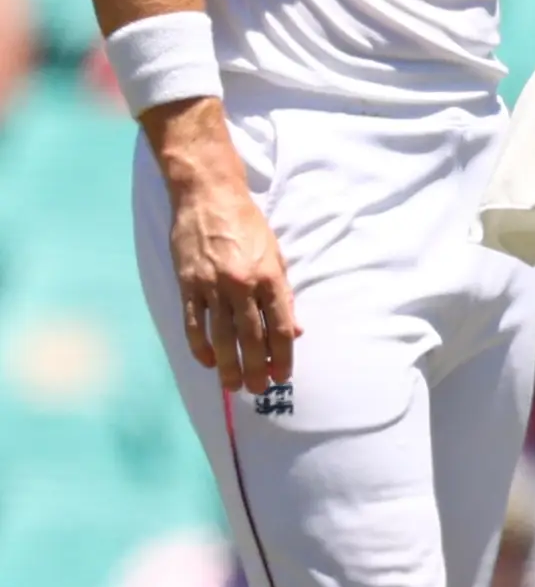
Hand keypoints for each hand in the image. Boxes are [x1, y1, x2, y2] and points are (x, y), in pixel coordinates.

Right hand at [154, 104, 294, 390]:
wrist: (208, 196)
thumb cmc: (247, 226)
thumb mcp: (275, 256)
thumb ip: (283, 296)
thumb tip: (294, 332)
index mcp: (269, 278)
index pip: (280, 326)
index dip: (283, 355)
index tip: (283, 375)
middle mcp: (242, 285)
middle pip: (251, 337)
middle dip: (256, 368)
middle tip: (258, 390)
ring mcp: (212, 286)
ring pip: (222, 336)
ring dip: (228, 365)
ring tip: (233, 386)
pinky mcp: (187, 284)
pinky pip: (194, 323)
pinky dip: (199, 346)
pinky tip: (206, 363)